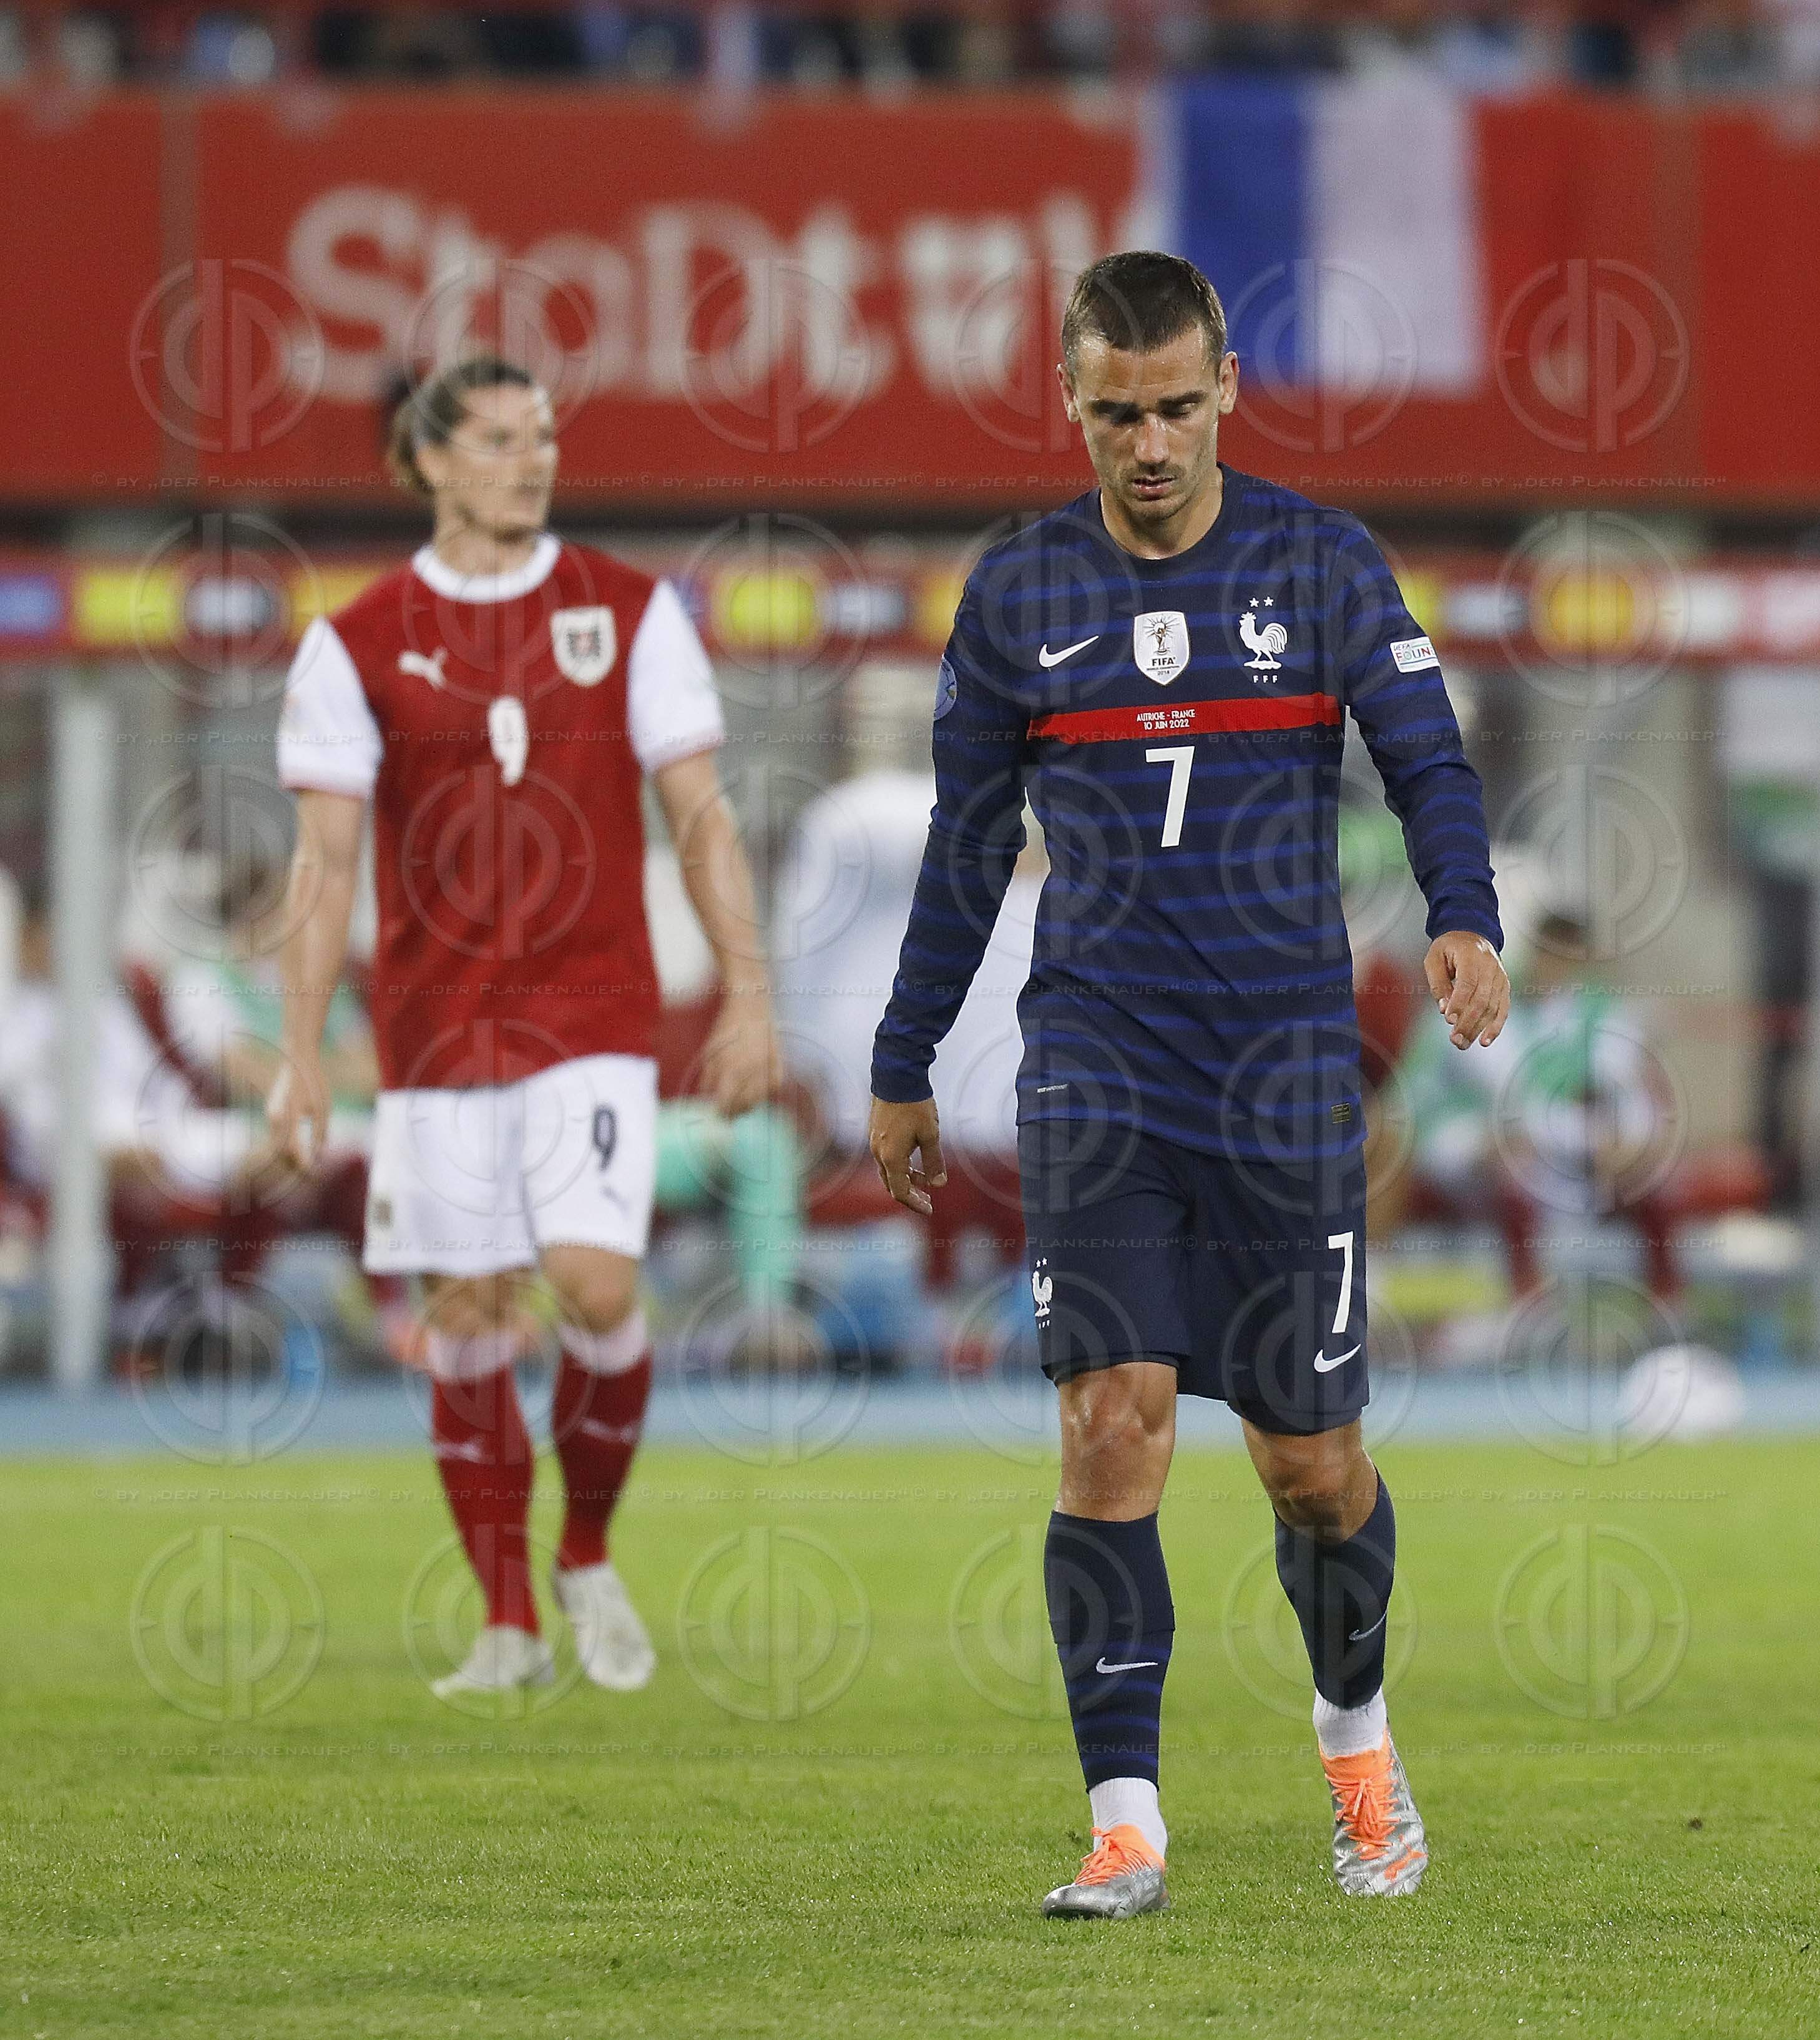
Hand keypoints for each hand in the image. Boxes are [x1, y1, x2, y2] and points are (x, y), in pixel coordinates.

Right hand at [266, 1050, 330, 1171]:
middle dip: (294, 1166)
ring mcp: (271, 1115)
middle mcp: (274, 1119)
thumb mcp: (323, 1109)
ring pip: (277, 1144)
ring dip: (289, 1158)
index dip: (302, 1165)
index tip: (312, 1176)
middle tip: (310, 1177)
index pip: (293, 1151)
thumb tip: (318, 1154)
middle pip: (281, 1152)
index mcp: (286, 1118)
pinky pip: (277, 1135)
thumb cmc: (314, 1081)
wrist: (298, 1057)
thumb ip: (320, 1133)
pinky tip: (298, 1153)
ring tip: (305, 1169)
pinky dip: (286, 1146)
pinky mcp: (273, 1113)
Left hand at [702, 990, 780, 1118]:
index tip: (717, 1115)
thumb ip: (709, 1077)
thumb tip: (707, 1098)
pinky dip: (765, 1092)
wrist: (751, 1003)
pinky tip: (757, 1090)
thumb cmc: (727, 1027)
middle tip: (727, 1114)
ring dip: (749, 1104)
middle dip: (734, 1111)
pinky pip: (773, 1086)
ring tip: (740, 1104)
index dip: (721, 1112)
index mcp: (731, 1066)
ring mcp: (767, 1066)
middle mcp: (751, 1069)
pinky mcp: (779, 1062)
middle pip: (744, 1103)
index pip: (727, 1101)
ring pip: (760, 1097)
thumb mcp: (711, 1050)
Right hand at [868, 1094, 944, 1215]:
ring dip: (906, 1178)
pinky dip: (900, 1165)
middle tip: (928, 1199)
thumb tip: (939, 1184)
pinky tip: (915, 1158)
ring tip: (925, 1178)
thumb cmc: (914, 1105)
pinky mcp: (875, 1132)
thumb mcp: (931, 1135)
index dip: (915, 1204)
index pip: (901, 1192)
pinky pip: (886, 1157)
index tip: (930, 1209)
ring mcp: (874, 1142)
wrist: (896, 1076)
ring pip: (888, 1171)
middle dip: (910, 1194)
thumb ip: (934, 1161)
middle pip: (891, 1185)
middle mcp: (878, 1153)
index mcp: (891, 1158)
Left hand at [1424, 931, 1509, 1049]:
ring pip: (1492, 1007)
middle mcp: (1490, 967)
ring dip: (1478, 1029)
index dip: (1459, 1003)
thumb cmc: (1449, 948)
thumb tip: (1444, 1009)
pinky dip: (1495, 1026)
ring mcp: (1500, 978)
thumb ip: (1438, 983)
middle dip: (1468, 1022)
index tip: (1449, 1020)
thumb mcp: (1434, 958)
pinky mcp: (1504, 987)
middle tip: (1455, 1040)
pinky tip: (1485, 1041)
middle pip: (1482, 1000)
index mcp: (1471, 957)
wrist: (1472, 934)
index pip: (1468, 983)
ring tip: (1463, 1044)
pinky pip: (1503, 1009)